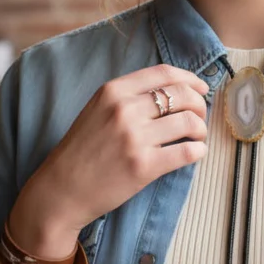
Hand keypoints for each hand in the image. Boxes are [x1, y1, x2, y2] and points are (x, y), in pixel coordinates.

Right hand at [15, 64, 209, 246]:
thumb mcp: (97, 111)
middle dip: (200, 105)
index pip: (163, 73)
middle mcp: (124, 110)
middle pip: (182, 95)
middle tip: (200, 119)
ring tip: (197, 138)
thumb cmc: (81, 152)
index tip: (201, 89)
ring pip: (189, 122)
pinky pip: (187, 151)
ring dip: (201, 130)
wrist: (61, 190)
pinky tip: (195, 153)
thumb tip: (171, 92)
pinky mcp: (144, 165)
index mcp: (113, 91)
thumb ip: (128, 98)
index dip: (190, 79)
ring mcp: (134, 138)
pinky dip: (198, 151)